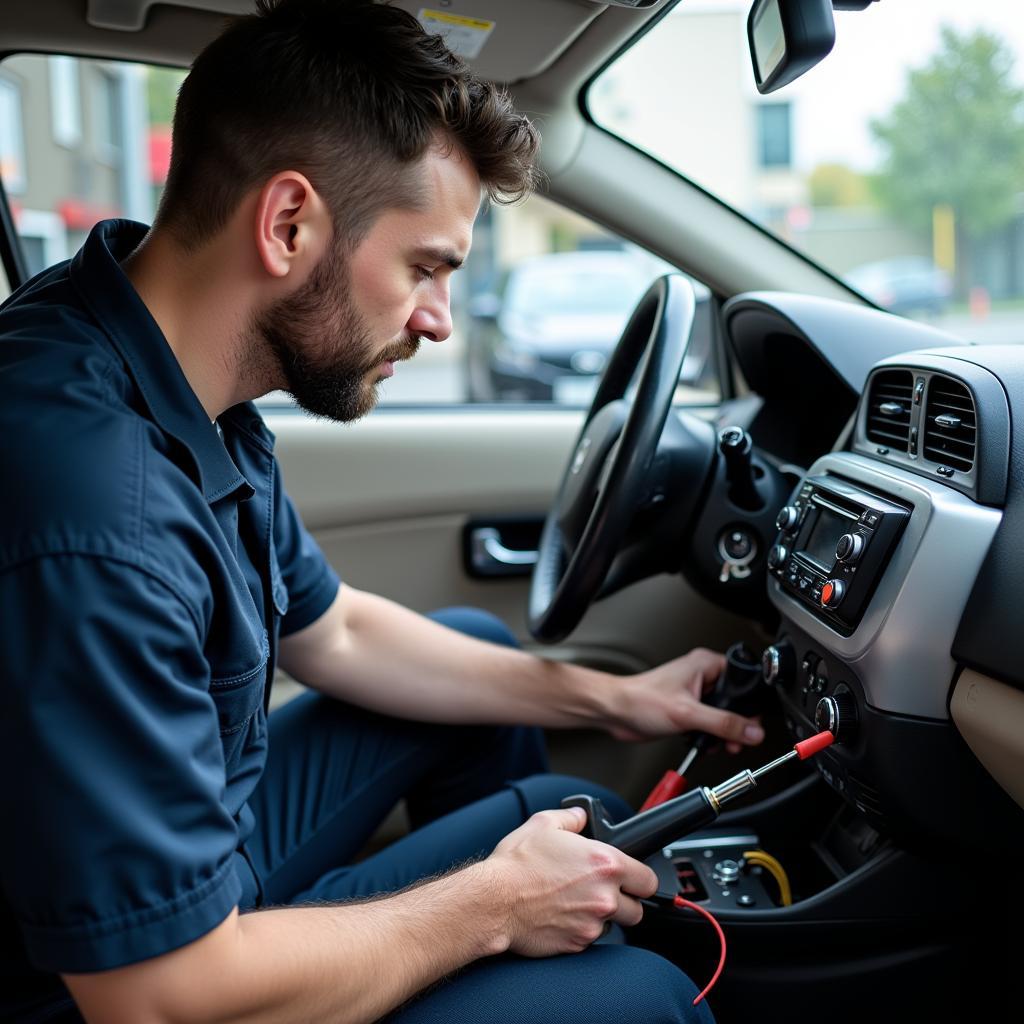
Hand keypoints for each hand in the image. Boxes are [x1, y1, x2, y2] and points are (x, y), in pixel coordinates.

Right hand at [485, 807, 657, 957]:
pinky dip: (580, 929)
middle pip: (638, 909)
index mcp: (605, 863)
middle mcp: (605, 896)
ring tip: (575, 902)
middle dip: (624, 901)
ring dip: (601, 916)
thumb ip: (572, 817)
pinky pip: (589, 939)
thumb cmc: (517, 864)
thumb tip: (580, 815)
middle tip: (602, 891)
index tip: (632, 879)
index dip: (641, 878)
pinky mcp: (577, 945)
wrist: (494, 901)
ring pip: (613, 925)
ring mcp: (592, 924)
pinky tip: (561, 915)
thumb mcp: (543, 824)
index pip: (649, 880)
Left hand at [606, 647, 764, 751]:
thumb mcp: (688, 713)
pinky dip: (710, 735)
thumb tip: (751, 731)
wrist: (615, 713)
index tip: (752, 722)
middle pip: (735, 700)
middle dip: (737, 723)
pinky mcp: (687, 709)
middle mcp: (701, 676)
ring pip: (723, 714)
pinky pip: (709, 722)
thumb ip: (723, 723)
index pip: (742, 678)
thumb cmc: (640, 700)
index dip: (750, 701)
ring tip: (722, 744)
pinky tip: (705, 743)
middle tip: (737, 739)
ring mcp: (694, 693)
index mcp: (704, 665)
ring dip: (724, 732)